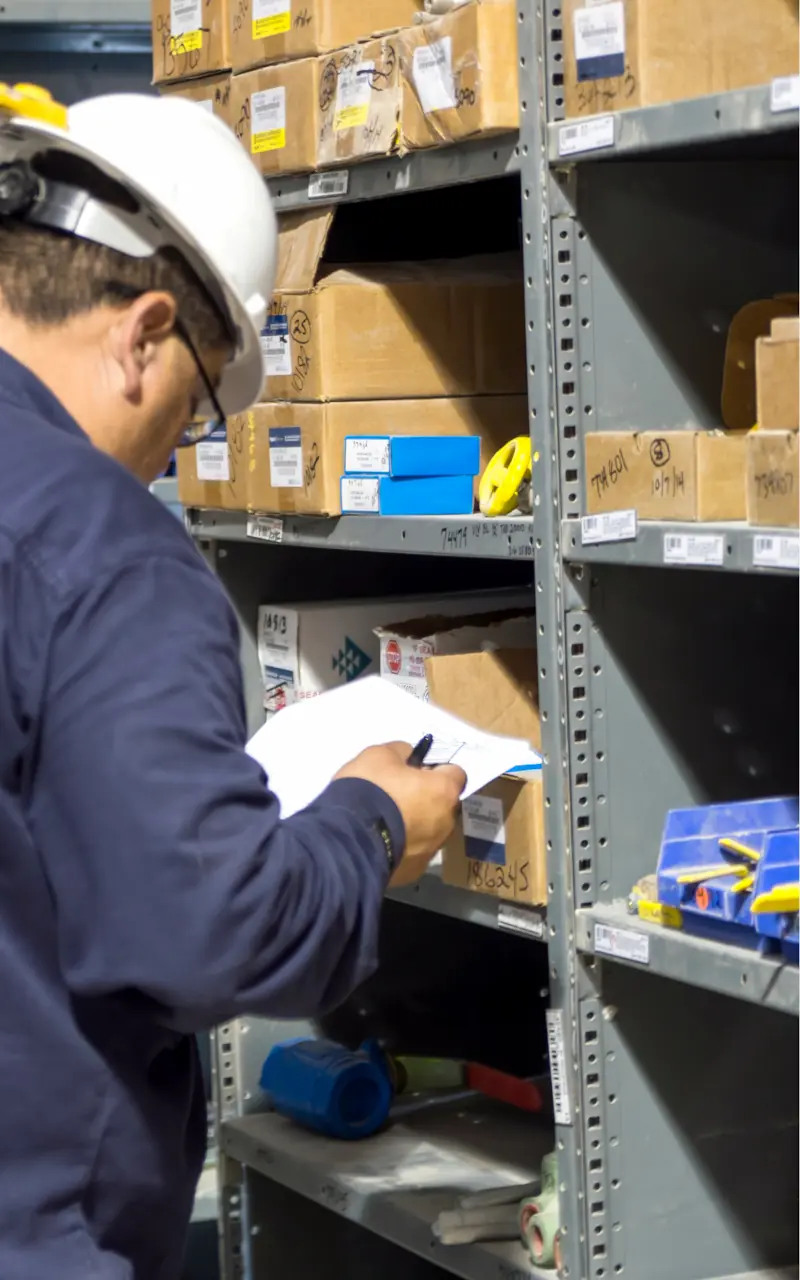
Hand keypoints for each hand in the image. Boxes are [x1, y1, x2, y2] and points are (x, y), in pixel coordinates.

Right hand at [335, 742, 465, 887]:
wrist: (346, 839)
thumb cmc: (370, 789)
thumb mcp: (379, 755)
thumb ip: (401, 752)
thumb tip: (409, 757)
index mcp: (443, 792)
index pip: (456, 774)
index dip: (437, 770)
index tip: (416, 770)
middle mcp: (446, 823)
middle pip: (444, 805)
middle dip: (427, 799)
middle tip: (398, 795)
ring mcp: (431, 850)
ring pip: (430, 831)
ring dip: (415, 824)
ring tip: (386, 822)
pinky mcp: (413, 872)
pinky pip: (413, 852)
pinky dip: (402, 846)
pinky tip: (380, 841)